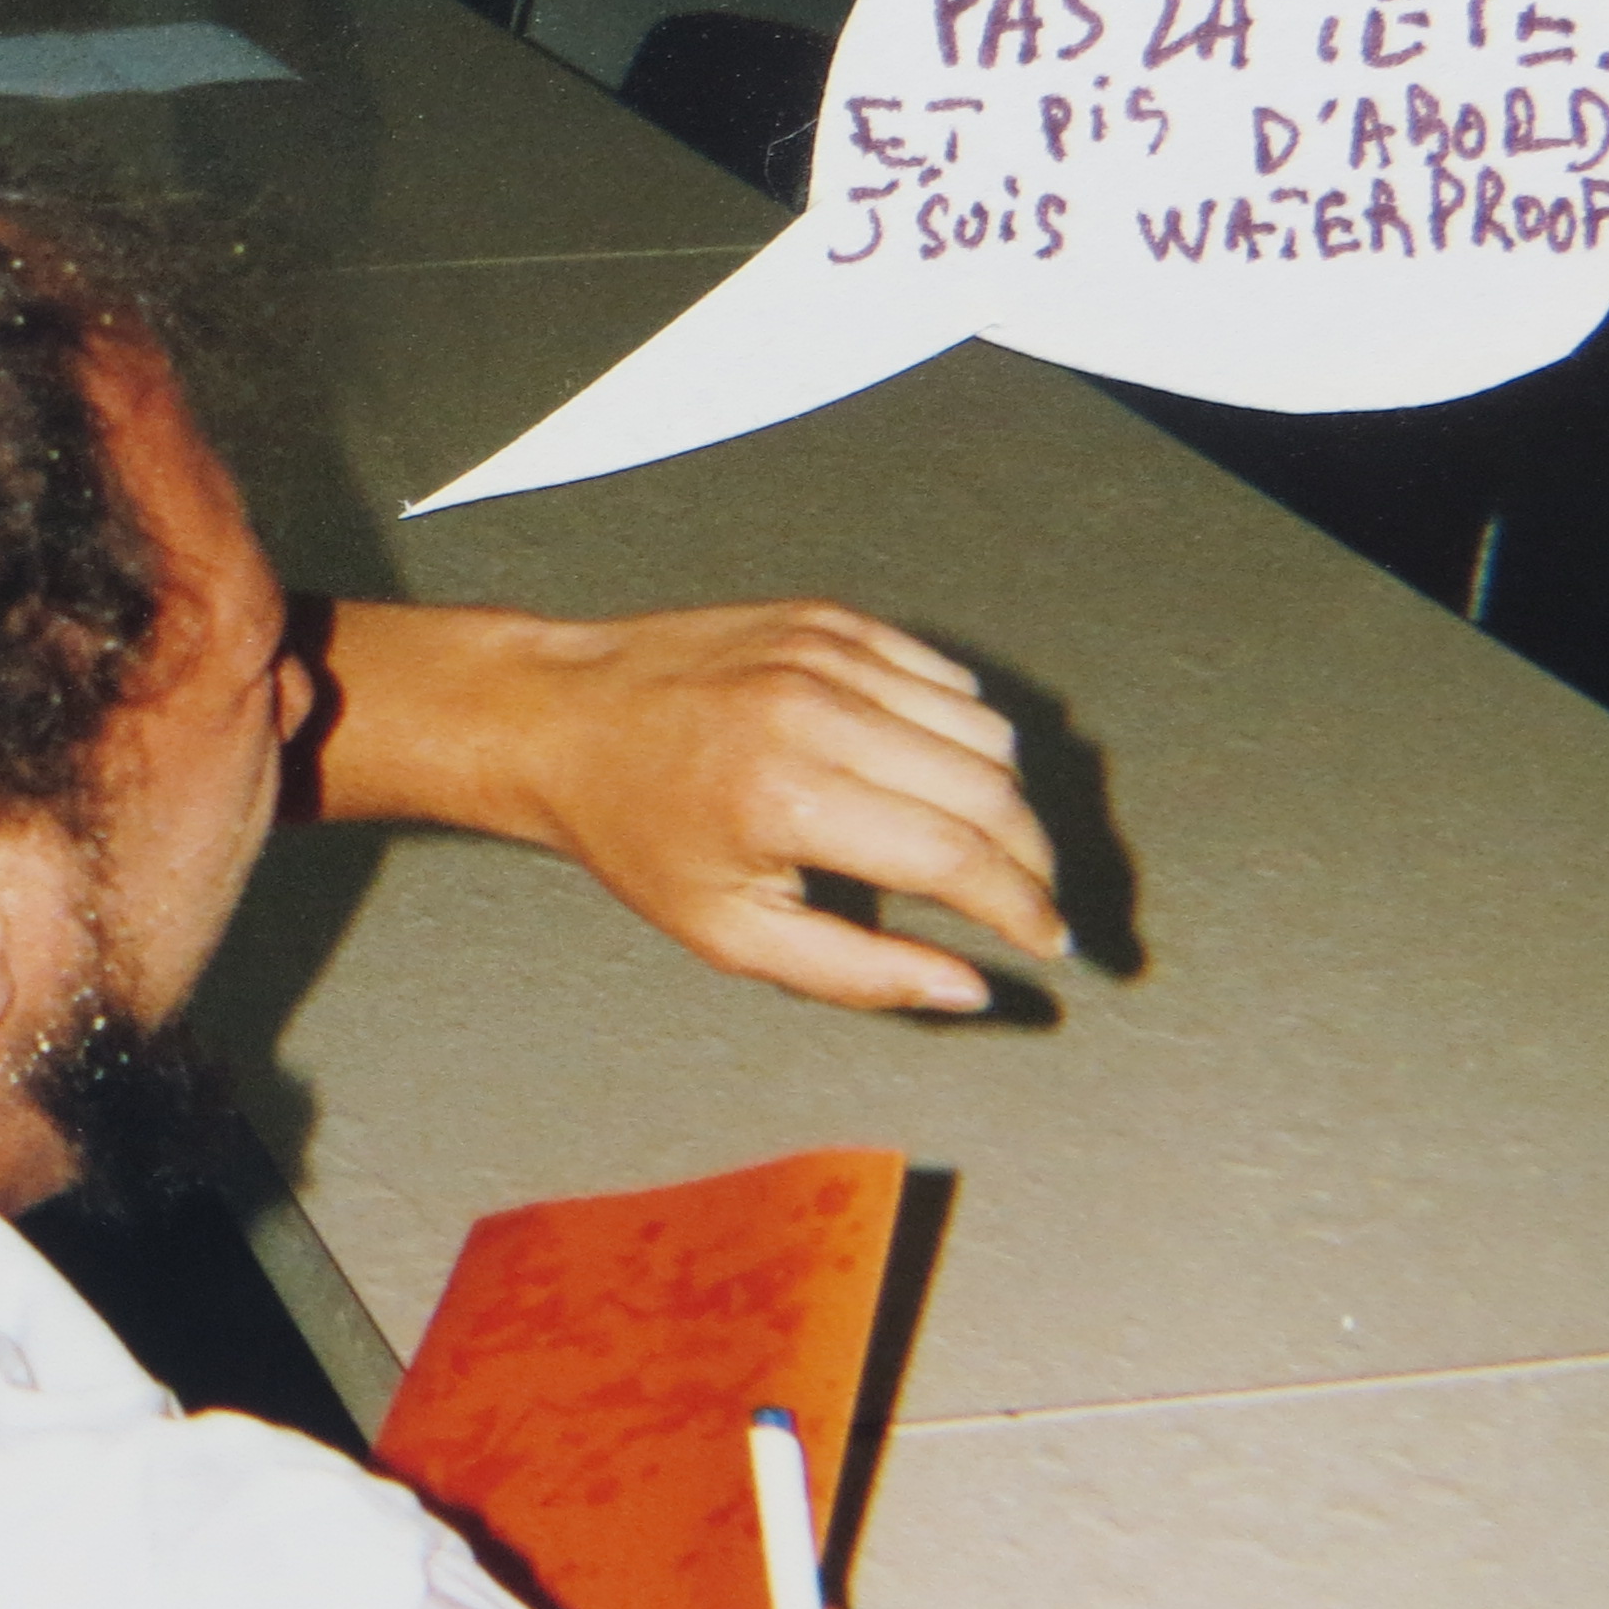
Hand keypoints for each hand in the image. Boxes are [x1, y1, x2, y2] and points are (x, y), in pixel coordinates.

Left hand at [297, 598, 1065, 1011]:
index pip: (959, 858)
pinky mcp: (828, 618)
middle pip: (990, 791)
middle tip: (1029, 900)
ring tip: (983, 845)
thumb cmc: (633, 832)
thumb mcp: (729, 934)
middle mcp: (816, 713)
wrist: (559, 717)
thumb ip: (858, 974)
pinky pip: (943, 677)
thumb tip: (971, 991)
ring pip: (983, 729)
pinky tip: (936, 772)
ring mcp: (825, 653)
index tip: (1049, 940)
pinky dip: (964, 729)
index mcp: (789, 799)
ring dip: (1005, 796)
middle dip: (1031, 858)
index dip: (1024, 908)